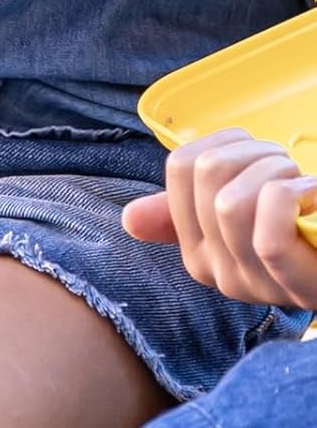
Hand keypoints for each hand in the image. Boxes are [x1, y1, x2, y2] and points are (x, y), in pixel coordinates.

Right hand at [124, 129, 316, 305]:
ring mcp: (253, 282)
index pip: (180, 167)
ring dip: (279, 173)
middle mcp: (215, 270)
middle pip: (206, 173)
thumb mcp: (249, 225)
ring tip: (306, 189)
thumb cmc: (312, 243)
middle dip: (257, 154)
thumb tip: (130, 219)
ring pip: (230, 200)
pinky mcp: (292, 285)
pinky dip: (296, 195)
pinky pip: (267, 227)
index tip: (262, 159)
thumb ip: (195, 213)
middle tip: (290, 173)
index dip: (228, 143)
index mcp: (197, 249)